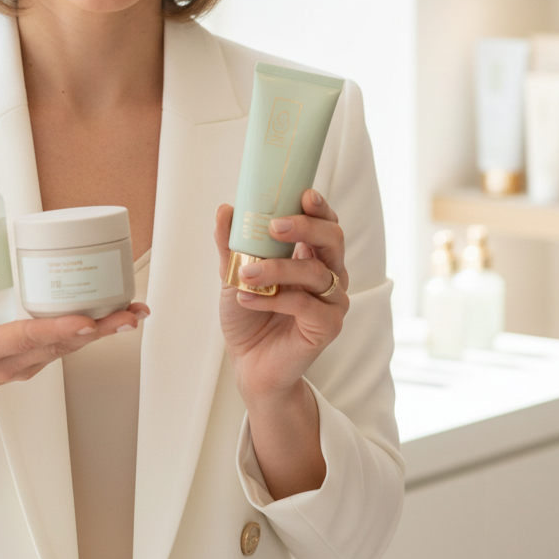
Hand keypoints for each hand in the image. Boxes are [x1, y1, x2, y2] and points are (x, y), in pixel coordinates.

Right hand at [0, 238, 147, 494]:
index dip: (56, 329)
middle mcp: (10, 363)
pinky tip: (119, 317)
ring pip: (70, 348)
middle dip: (97, 330)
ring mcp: (27, 366)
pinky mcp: (39, 362)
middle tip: (127, 313)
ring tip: (133, 312)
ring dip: (104, 332)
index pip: (24, 338)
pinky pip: (69, 347)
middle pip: (59, 346)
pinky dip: (95, 333)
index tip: (85, 322)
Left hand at [214, 189, 348, 405]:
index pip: (325, 223)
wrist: (249, 364)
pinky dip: (275, 299)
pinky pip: (307, 305)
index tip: (303, 194)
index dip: (319, 207)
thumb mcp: (233, 273)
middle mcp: (329, 275)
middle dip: (306, 227)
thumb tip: (225, 209)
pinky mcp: (328, 327)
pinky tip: (246, 298)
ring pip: (316, 272)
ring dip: (277, 268)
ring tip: (245, 272)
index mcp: (311, 255)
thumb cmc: (248, 315)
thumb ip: (231, 243)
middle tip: (274, 226)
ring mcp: (332, 302)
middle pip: (333, 239)